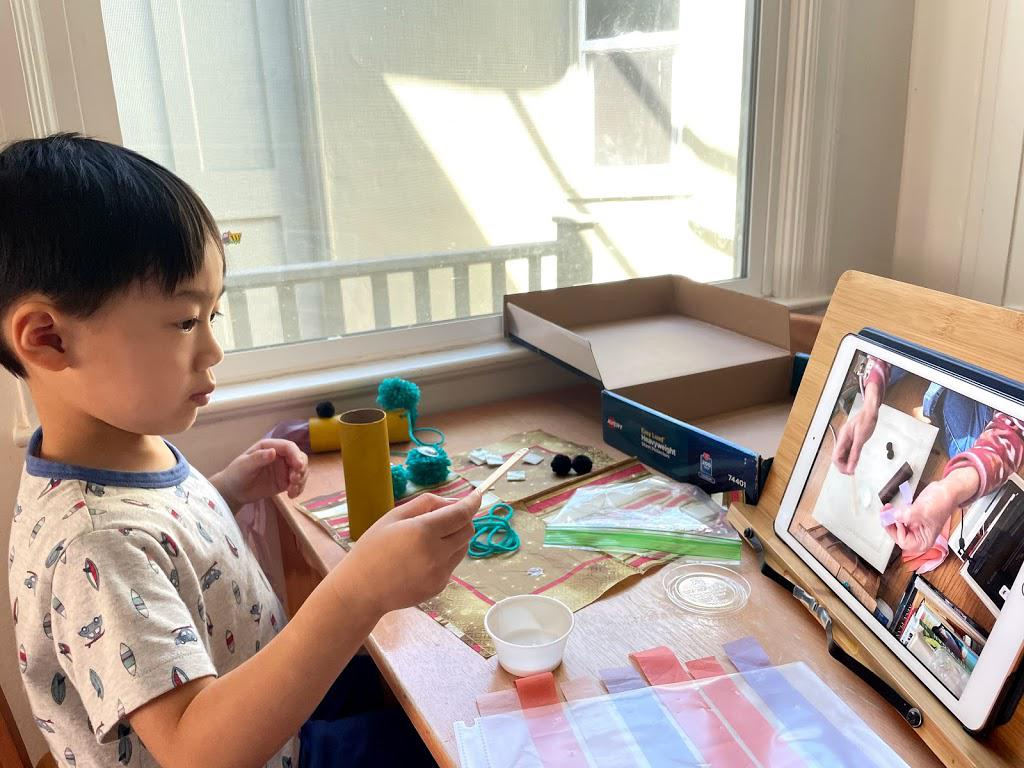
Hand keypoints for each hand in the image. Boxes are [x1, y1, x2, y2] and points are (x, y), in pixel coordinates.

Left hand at [212, 439, 308, 509]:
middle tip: (294, 481)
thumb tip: (273, 452)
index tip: (298, 467)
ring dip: (301, 480)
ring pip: (301, 470)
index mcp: (270, 447)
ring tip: (291, 491)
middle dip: (301, 469)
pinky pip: (298, 483)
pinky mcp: (285, 481)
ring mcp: (283, 469)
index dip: (296, 455)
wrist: (234, 491)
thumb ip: (258, 458)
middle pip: (299, 457)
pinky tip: (292, 495)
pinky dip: (299, 488)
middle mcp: (279, 456)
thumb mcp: (244, 465)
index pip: (289, 447)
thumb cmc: (236, 474)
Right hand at [339, 491, 481, 612]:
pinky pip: (452, 565)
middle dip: (462, 520)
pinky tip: (420, 559)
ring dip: (454, 538)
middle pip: (468, 531)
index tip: (478, 496)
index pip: (460, 514)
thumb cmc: (372, 548)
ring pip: (463, 548)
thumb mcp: (394, 516)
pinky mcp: (439, 586)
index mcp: (422, 531)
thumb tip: (455, 502)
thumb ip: (427, 503)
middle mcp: (436, 553)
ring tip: (427, 540)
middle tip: (443, 517)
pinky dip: (445, 556)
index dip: (472, 503)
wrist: (360, 590)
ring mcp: (439, 573)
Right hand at [832, 406, 878, 474]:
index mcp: (842, 438)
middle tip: (852, 473)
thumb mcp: (861, 438)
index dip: (840, 466)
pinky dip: (850, 458)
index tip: (849, 472)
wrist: (870, 412)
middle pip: (837, 457)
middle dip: (842, 466)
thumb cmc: (866, 421)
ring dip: (846, 463)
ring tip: (853, 469)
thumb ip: (855, 453)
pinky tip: (854, 462)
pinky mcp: (850, 440)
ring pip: (842, 455)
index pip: (836, 456)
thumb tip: (851, 466)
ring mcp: (845, 440)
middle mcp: (842, 439)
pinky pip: (847, 452)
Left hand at [883, 469, 978, 555]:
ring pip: (895, 526)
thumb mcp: (924, 510)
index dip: (898, 531)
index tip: (897, 520)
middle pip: (897, 535)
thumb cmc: (943, 502)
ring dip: (889, 517)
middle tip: (885, 513)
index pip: (904, 542)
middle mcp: (919, 536)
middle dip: (890, 523)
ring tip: (887, 509)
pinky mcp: (911, 518)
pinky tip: (891, 508)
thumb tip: (896, 517)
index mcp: (925, 540)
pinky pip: (897, 518)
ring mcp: (914, 526)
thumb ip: (908, 515)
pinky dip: (892, 513)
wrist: (946, 490)